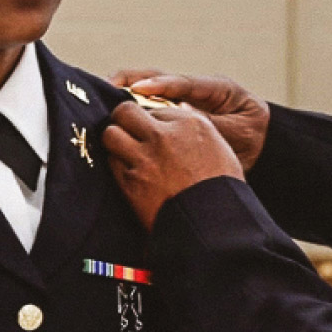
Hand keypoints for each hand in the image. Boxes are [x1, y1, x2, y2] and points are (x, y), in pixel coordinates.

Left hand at [102, 102, 243, 230]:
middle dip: (123, 120)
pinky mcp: (131, 181)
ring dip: (114, 141)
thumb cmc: (220, 188)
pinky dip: (116, 165)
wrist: (213, 223)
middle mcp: (165, 135)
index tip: (150, 129)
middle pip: (125, 111)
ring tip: (122, 150)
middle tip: (125, 130)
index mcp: (191, 123)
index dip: (149, 119)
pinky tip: (127, 171)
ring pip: (111, 134)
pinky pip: (111, 162)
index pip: (154, 108)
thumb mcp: (217, 148)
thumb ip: (191, 129)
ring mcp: (145, 157)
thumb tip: (173, 115)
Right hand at [108, 70, 269, 170]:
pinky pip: (146, 106)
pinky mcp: (170, 112)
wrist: (259, 148)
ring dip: (123, 91)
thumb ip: (211, 127)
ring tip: (99, 95)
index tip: (140, 90)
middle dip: (131, 80)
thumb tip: (181, 118)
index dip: (161, 84)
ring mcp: (180, 99)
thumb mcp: (237, 135)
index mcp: (217, 89)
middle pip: (157, 78)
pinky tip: (110, 115)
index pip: (185, 83)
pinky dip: (127, 107)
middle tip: (106, 87)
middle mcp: (193, 89)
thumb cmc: (250, 139)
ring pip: (147, 89)